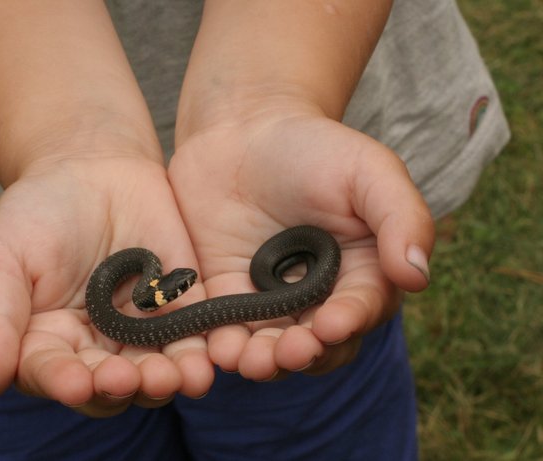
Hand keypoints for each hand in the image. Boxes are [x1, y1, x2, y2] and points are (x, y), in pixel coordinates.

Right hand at [0, 156, 213, 416]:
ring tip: (177, 376)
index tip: (76, 381)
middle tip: (130, 379)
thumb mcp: (3, 256)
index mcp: (47, 343)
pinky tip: (208, 358)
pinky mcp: (182, 308)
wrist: (93, 168)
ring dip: (168, 379)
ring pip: (156, 370)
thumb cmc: (38, 212)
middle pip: (111, 384)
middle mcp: (97, 347)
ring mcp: (143, 331)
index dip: (64, 382)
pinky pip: (195, 337)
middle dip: (121, 386)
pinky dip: (202, 351)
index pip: (54, 375)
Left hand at [169, 108, 433, 380]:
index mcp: (362, 273)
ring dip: (262, 361)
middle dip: (303, 352)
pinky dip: (221, 344)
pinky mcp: (225, 295)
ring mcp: (268, 300)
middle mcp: (317, 297)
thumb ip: (401, 217)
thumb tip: (416, 275)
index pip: (360, 309)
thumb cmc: (316, 147)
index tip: (332, 323)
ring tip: (251, 361)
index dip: (349, 320)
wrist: (245, 130)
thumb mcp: (369, 171)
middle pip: (315, 343)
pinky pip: (223, 329)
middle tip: (290, 351)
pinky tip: (215, 349)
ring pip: (269, 346)